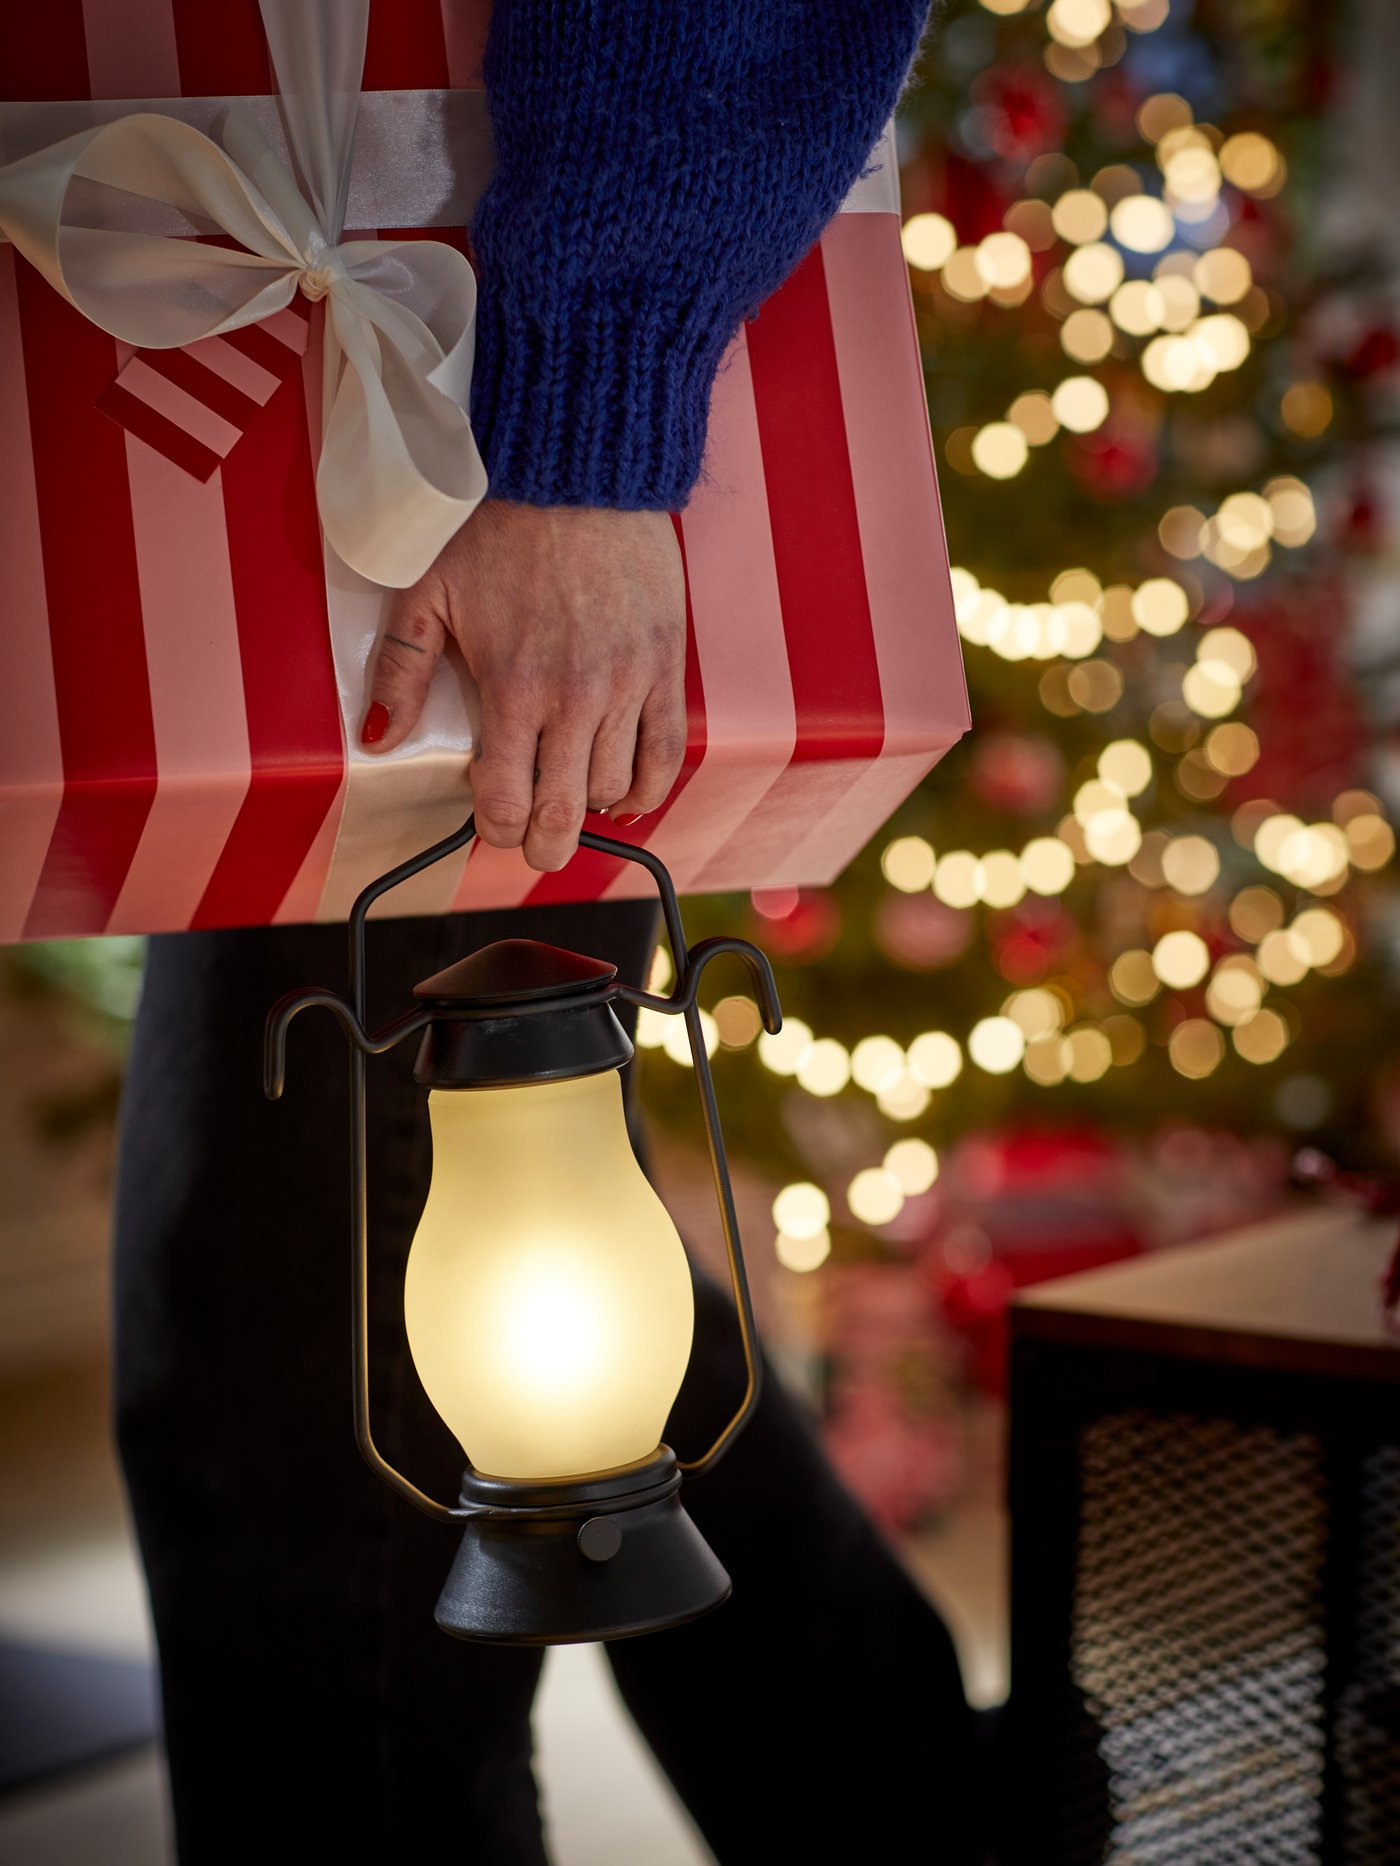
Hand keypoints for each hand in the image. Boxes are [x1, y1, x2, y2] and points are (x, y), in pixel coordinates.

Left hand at [359, 501, 686, 871]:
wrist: (576, 470)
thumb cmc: (498, 523)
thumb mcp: (426, 589)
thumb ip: (401, 670)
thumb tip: (379, 737)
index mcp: (512, 687)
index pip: (505, 802)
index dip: (494, 827)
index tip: (489, 819)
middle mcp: (574, 698)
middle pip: (564, 814)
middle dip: (543, 846)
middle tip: (533, 845)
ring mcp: (627, 685)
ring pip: (614, 789)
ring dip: (588, 806)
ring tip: (571, 797)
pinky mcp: (664, 666)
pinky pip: (667, 753)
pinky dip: (649, 788)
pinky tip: (627, 795)